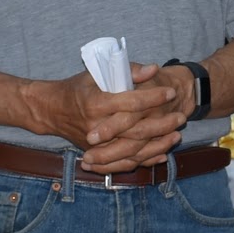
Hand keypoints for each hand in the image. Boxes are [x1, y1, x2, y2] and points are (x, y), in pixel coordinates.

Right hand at [21, 63, 185, 172]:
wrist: (52, 111)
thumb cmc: (77, 88)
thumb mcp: (96, 74)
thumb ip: (126, 71)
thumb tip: (153, 69)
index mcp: (96, 103)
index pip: (130, 102)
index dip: (152, 97)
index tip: (170, 91)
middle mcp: (96, 127)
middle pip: (135, 129)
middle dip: (161, 124)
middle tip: (181, 116)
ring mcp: (96, 145)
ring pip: (132, 149)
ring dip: (158, 144)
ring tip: (177, 135)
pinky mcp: (98, 155)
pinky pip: (124, 163)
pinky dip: (145, 161)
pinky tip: (163, 154)